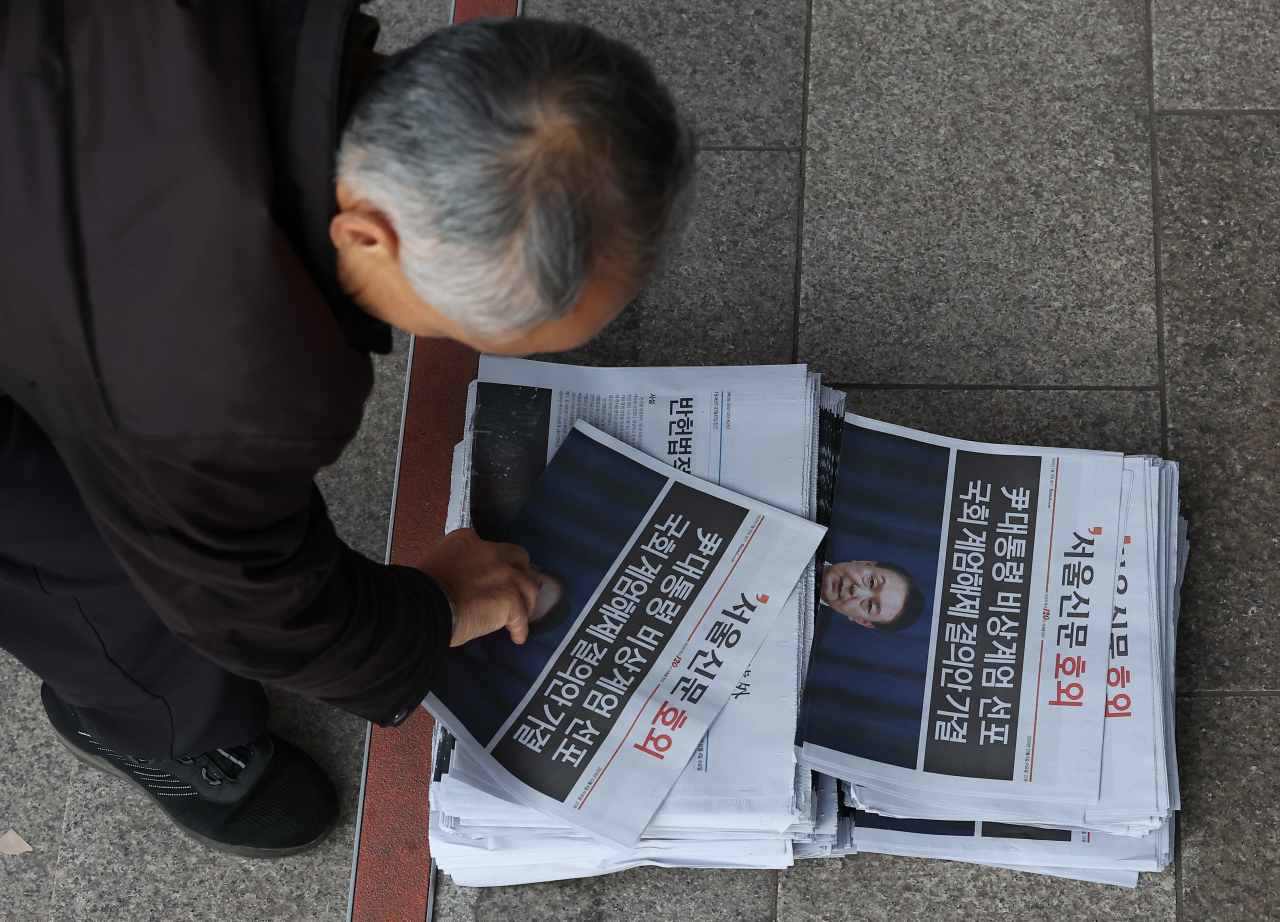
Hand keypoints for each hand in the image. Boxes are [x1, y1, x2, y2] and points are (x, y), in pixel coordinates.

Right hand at [415, 528, 539, 646]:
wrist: (424, 606)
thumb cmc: (420, 590)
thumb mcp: (437, 563)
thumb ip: (455, 566)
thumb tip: (459, 583)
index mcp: (468, 541)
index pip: (490, 548)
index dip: (494, 563)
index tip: (491, 577)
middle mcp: (491, 552)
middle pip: (519, 558)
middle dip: (519, 572)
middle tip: (515, 588)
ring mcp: (505, 575)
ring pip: (529, 586)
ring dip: (526, 601)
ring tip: (520, 616)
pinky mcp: (511, 599)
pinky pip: (522, 617)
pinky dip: (520, 628)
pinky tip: (517, 637)